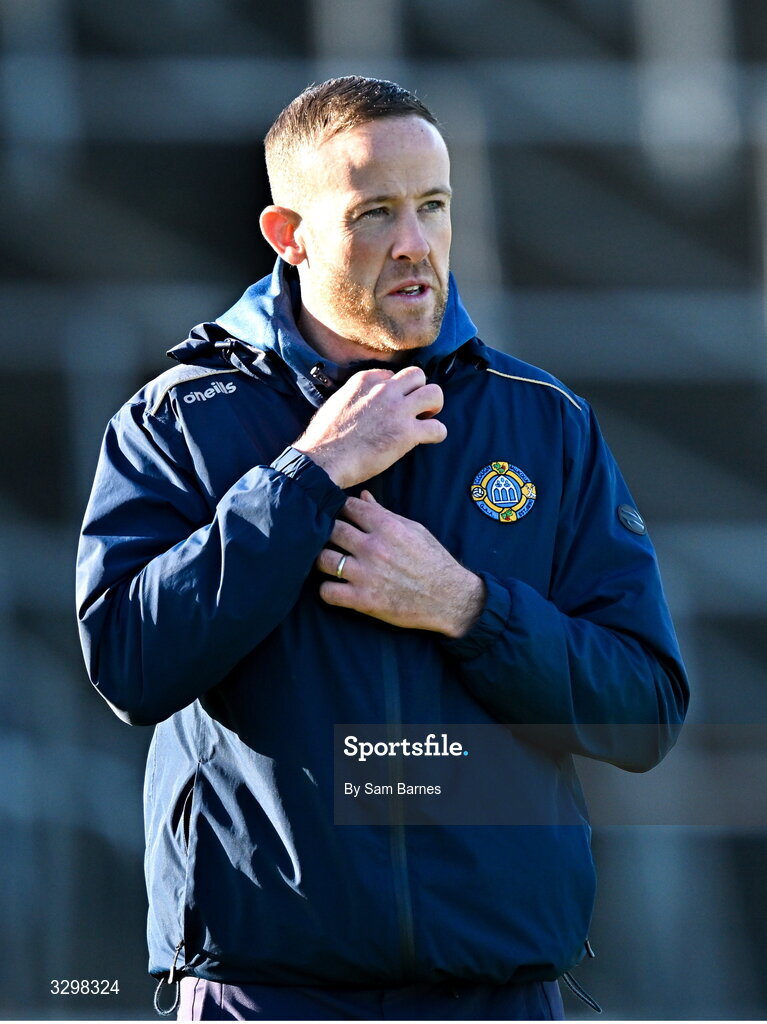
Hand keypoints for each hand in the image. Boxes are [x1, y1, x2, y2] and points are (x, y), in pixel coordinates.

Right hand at [293, 366, 445, 488]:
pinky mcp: (407, 433)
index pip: (392, 374)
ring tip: (426, 419)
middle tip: (415, 408)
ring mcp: (397, 410)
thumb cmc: (324, 438)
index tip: (391, 404)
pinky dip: (437, 433)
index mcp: (365, 380)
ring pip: (435, 393)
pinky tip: (428, 439)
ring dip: (434, 406)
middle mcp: (384, 390)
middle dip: (420, 390)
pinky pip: (438, 427)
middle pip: (418, 375)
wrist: (323, 460)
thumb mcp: (337, 402)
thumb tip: (363, 401)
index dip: (395, 390)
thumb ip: (354, 394)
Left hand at [316, 492, 485, 637]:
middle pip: (331, 529)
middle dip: (328, 532)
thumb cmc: (434, 561)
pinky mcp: (363, 601)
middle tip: (332, 540)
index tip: (342, 516)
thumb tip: (363, 495)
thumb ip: (384, 513)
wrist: (450, 598)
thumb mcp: (414, 530)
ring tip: (331, 562)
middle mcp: (373, 548)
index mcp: (387, 527)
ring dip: (324, 560)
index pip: (349, 506)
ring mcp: (366, 575)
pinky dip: (327, 591)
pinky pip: (327, 592)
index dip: (342, 509)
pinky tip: (335, 588)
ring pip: (323, 559)